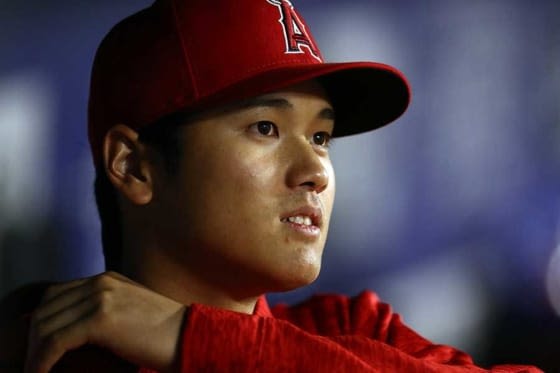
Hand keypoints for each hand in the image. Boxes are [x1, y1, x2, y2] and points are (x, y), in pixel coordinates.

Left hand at [24, 271, 186, 372]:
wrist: (188, 335)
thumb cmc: (162, 332)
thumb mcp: (129, 310)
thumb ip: (103, 309)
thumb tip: (73, 332)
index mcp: (106, 279)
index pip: (56, 294)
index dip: (40, 321)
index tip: (36, 346)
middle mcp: (100, 282)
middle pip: (46, 307)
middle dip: (32, 337)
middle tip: (32, 362)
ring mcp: (100, 297)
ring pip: (46, 324)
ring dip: (34, 352)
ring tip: (34, 370)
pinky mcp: (101, 318)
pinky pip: (56, 340)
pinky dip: (42, 360)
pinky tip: (41, 372)